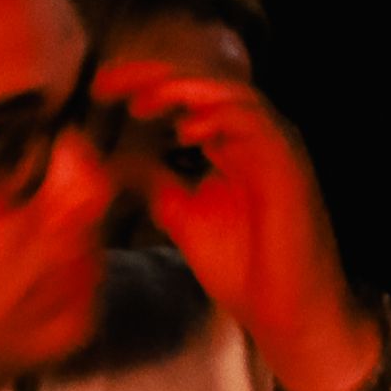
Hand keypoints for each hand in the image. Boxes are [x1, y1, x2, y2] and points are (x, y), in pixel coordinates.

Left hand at [85, 55, 366, 390]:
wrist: (287, 314)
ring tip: (143, 100)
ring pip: (231, 93)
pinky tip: (187, 129)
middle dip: (154, 75)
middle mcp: (253, 134)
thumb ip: (155, 181)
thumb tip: (112, 158)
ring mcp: (274, 146)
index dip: (143, 84)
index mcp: (229, 141)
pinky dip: (223, 118)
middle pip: (203, 83)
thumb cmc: (243, 267)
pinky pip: (258, 125)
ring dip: (185, 90)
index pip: (184, 95)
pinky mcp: (289, 165)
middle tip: (110, 82)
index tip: (101, 89)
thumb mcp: (182, 216)